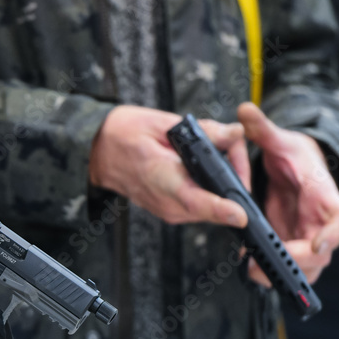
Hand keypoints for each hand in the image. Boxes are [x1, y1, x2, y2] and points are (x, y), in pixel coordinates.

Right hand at [89, 106, 250, 227]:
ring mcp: (168, 211)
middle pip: (216, 204)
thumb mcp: (162, 123)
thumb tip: (235, 133)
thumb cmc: (124, 135)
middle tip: (233, 144)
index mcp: (162, 178)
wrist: (98, 151)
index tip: (241, 215)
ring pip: (212, 207)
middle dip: (235, 177)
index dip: (221, 209)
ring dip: (224, 183)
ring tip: (217, 150)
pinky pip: (201, 206)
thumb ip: (203, 131)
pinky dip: (210, 188)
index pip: (196, 201)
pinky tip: (203, 166)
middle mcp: (167, 202)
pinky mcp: (170, 212)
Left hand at [238, 102, 338, 285]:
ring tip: (252, 270)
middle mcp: (320, 223)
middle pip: (321, 255)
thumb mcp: (280, 140)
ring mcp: (306, 237)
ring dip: (282, 273)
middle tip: (265, 263)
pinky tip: (247, 264)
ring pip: (305, 268)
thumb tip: (245, 109)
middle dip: (296, 263)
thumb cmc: (295, 155)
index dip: (332, 236)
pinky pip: (286, 265)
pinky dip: (270, 268)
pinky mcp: (290, 244)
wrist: (295, 168)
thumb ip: (263, 129)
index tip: (317, 245)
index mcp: (325, 197)